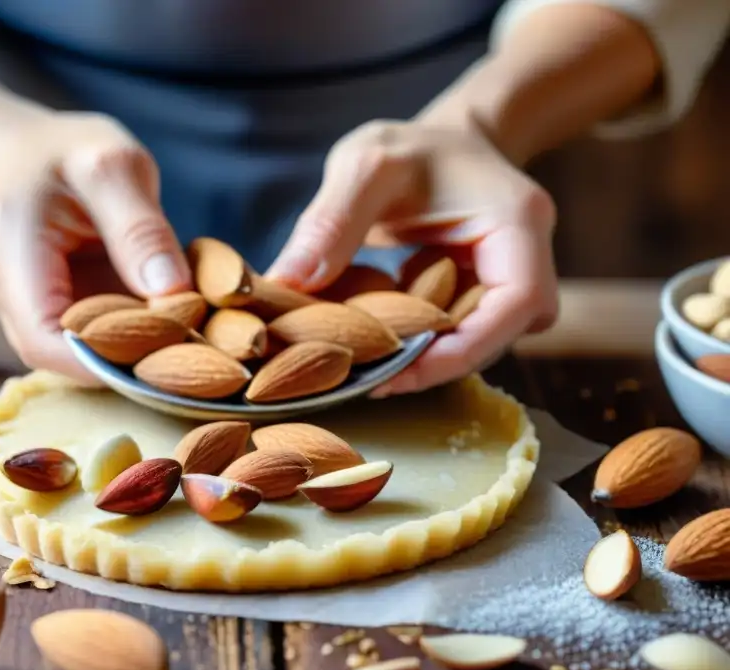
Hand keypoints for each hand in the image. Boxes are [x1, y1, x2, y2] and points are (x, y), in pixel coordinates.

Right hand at [0, 107, 191, 382]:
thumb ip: (141, 228)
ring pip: (69, 348)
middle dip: (123, 356)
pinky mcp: (35, 309)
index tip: (167, 359)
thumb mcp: (112, 166)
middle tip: (191, 351)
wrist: (13, 149)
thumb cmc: (61, 149)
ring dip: (123, 347)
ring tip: (180, 334)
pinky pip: (77, 333)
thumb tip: (173, 293)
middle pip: (58, 352)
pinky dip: (117, 332)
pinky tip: (157, 321)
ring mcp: (11, 303)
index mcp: (7, 246)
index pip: (43, 339)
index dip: (102, 363)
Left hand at [265, 119, 558, 395]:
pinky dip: (415, 343)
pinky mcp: (480, 300)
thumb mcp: (365, 164)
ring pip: (476, 343)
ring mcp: (506, 284)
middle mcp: (525, 259)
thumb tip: (287, 282)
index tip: (400, 371)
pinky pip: (455, 335)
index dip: (465, 347)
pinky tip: (371, 345)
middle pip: (498, 336)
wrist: (436, 145)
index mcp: (518, 222)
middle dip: (435, 364)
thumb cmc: (409, 145)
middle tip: (367, 381)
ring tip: (361, 368)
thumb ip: (330, 220)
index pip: (520, 303)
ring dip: (423, 359)